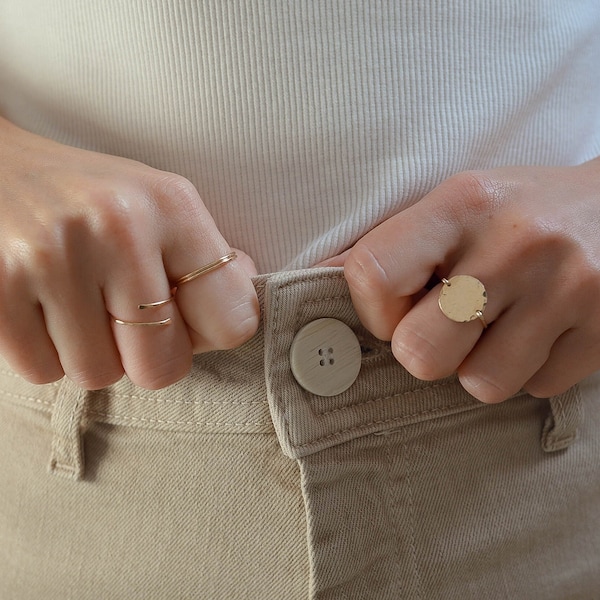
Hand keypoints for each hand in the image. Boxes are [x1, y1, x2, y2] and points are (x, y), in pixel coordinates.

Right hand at [0, 118, 258, 389]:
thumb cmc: (90, 196)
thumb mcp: (158, 203)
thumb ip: (204, 259)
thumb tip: (242, 314)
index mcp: (171, 205)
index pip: (232, 320)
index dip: (210, 335)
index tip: (186, 321)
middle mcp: (117, 228)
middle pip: (163, 366)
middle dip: (147, 356)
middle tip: (124, 318)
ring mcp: (51, 257)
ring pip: (98, 375)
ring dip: (91, 353)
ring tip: (76, 304)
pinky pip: (42, 371)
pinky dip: (45, 352)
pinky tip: (40, 307)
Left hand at [324, 158, 599, 402]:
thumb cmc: (518, 211)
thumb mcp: (456, 204)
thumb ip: (393, 245)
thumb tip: (315, 277)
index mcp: (460, 204)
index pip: (373, 277)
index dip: (372, 311)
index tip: (395, 308)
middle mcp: (513, 246)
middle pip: (420, 353)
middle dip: (425, 350)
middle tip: (449, 323)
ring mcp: (566, 290)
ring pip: (481, 385)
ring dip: (480, 366)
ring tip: (500, 325)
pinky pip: (536, 388)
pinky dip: (529, 369)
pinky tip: (541, 329)